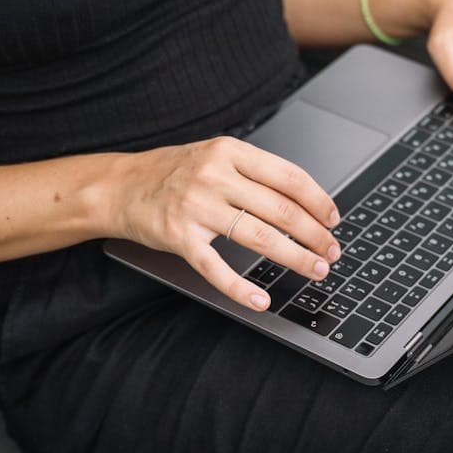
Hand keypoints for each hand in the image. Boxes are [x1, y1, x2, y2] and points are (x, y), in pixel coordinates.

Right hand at [109, 137, 340, 311]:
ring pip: (259, 237)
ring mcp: (197, 207)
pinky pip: (216, 268)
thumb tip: (304, 201)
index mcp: (231, 152)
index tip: (333, 220)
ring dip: (294, 257)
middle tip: (331, 252)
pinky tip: (261, 300)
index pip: (289, 177)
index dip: (318, 201)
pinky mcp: (179, 237)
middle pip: (281, 209)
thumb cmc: (172, 173)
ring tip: (314, 270)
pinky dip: (241, 288)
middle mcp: (215, 176)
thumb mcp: (216, 157)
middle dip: (314, 235)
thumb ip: (254, 173)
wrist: (118, 187)